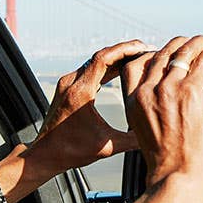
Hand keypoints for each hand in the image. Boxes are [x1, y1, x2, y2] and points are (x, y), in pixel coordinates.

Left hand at [29, 39, 152, 173]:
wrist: (45, 155)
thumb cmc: (71, 151)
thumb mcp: (106, 147)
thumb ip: (133, 140)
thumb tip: (157, 136)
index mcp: (80, 92)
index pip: (104, 58)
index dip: (126, 49)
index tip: (144, 47)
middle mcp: (71, 83)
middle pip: (101, 56)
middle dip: (125, 51)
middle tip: (146, 50)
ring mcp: (67, 84)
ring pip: (95, 61)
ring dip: (116, 58)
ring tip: (138, 58)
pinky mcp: (67, 88)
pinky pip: (90, 70)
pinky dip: (107, 67)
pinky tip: (121, 70)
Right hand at [121, 35, 202, 190]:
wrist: (178, 178)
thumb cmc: (169, 166)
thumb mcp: (148, 135)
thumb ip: (155, 115)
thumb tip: (175, 106)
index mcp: (134, 104)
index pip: (134, 67)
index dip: (148, 55)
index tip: (161, 53)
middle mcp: (148, 92)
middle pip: (159, 55)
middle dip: (175, 45)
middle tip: (187, 43)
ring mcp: (169, 89)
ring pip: (181, 53)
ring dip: (195, 43)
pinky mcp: (191, 91)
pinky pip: (201, 62)